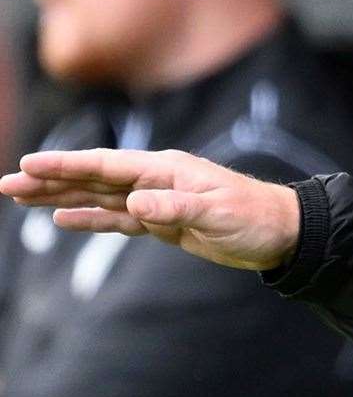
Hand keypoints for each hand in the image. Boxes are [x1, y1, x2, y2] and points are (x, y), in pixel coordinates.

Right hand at [0, 149, 300, 271]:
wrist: (281, 232)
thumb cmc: (255, 217)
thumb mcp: (217, 213)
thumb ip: (176, 207)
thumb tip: (134, 202)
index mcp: (166, 169)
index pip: (106, 165)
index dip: (66, 165)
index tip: (28, 164)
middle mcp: (156, 179)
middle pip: (92, 178)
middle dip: (48, 179)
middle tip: (5, 183)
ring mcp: (157, 199)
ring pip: (97, 196)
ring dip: (59, 195)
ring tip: (20, 196)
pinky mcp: (162, 221)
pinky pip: (116, 219)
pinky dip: (88, 218)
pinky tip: (61, 217)